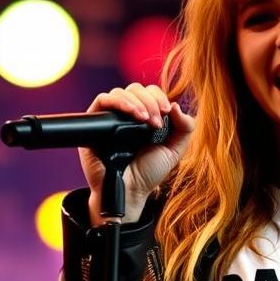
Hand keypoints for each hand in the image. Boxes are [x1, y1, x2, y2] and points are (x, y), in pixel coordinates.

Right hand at [79, 83, 194, 218]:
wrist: (129, 191)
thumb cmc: (148, 174)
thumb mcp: (174, 151)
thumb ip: (185, 128)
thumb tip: (177, 105)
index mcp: (144, 118)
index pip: (150, 92)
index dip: (159, 97)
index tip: (167, 113)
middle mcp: (126, 115)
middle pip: (136, 89)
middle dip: (150, 102)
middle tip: (156, 123)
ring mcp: (110, 118)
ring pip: (120, 92)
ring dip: (137, 102)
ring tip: (146, 121)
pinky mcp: (94, 123)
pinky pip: (103, 100)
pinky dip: (120, 102)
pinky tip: (133, 114)